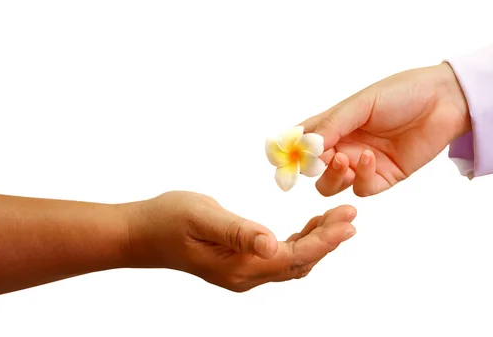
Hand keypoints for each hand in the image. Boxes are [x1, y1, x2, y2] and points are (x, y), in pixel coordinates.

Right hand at [122, 191, 356, 291]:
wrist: (141, 234)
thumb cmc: (167, 219)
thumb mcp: (202, 216)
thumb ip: (237, 231)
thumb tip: (270, 244)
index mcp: (239, 266)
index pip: (294, 257)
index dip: (325, 240)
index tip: (349, 221)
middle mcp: (245, 277)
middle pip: (300, 262)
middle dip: (329, 240)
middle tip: (351, 214)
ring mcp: (243, 274)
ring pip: (292, 262)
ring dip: (317, 242)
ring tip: (338, 218)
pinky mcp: (239, 265)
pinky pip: (280, 258)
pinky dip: (300, 242)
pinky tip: (309, 225)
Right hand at [301, 63, 470, 196]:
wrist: (445, 101)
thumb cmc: (402, 93)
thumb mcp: (361, 104)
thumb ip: (332, 125)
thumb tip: (304, 146)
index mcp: (334, 124)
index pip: (303, 141)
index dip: (290, 151)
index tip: (283, 157)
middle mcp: (345, 145)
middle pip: (314, 170)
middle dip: (312, 169)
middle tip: (319, 160)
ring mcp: (363, 163)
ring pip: (333, 185)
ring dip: (333, 176)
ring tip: (343, 159)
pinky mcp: (385, 176)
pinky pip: (363, 187)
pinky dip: (360, 176)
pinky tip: (369, 158)